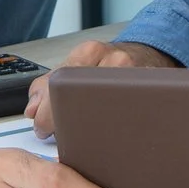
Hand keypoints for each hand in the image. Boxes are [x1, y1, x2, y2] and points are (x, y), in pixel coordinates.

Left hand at [24, 39, 179, 139]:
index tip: (44, 128)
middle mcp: (115, 60)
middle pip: (83, 95)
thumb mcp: (75, 66)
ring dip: (94, 127)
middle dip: (68, 121)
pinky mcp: (155, 91)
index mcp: (91, 52)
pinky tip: (115, 134)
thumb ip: (47, 86)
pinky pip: (134, 113)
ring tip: (89, 136)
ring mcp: (138, 75)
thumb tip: (32, 111)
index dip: (48, 112)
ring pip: (109, 108)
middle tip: (63, 136)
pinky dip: (121, 127)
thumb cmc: (109, 66)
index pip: (61, 84)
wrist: (149, 54)